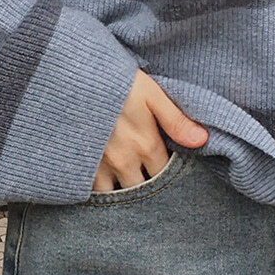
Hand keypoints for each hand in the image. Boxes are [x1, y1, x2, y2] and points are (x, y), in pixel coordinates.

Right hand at [93, 70, 208, 196]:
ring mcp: (101, 168)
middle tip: (148, 181)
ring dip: (125, 194)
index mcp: (146, 145)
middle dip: (148, 188)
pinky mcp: (81, 169)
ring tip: (128, 186)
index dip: (168, 173)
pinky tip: (105, 191)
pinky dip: (101, 196)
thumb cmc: (114, 81)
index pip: (165, 173)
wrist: (72, 78)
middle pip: (144, 190)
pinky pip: (94, 195)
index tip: (166, 168)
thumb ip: (176, 120)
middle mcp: (125, 162)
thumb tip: (202, 140)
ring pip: (119, 197)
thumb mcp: (150, 93)